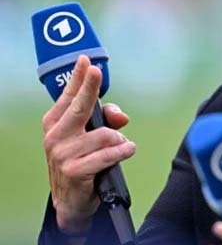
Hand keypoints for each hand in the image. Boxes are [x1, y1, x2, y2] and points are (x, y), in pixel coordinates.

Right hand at [41, 55, 135, 232]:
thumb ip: (106, 120)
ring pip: (104, 134)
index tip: (85, 60)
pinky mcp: (74, 170)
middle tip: (96, 70)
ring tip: (120, 147)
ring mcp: (62, 154)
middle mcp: (56, 136)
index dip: (77, 77)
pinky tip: (127, 150)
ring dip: (119, 140)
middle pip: (79, 106)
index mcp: (56, 123)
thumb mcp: (91, 137)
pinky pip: (108, 154)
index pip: (68, 96)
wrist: (72, 200)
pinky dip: (122, 151)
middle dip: (89, 87)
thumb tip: (121, 117)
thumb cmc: (83, 160)